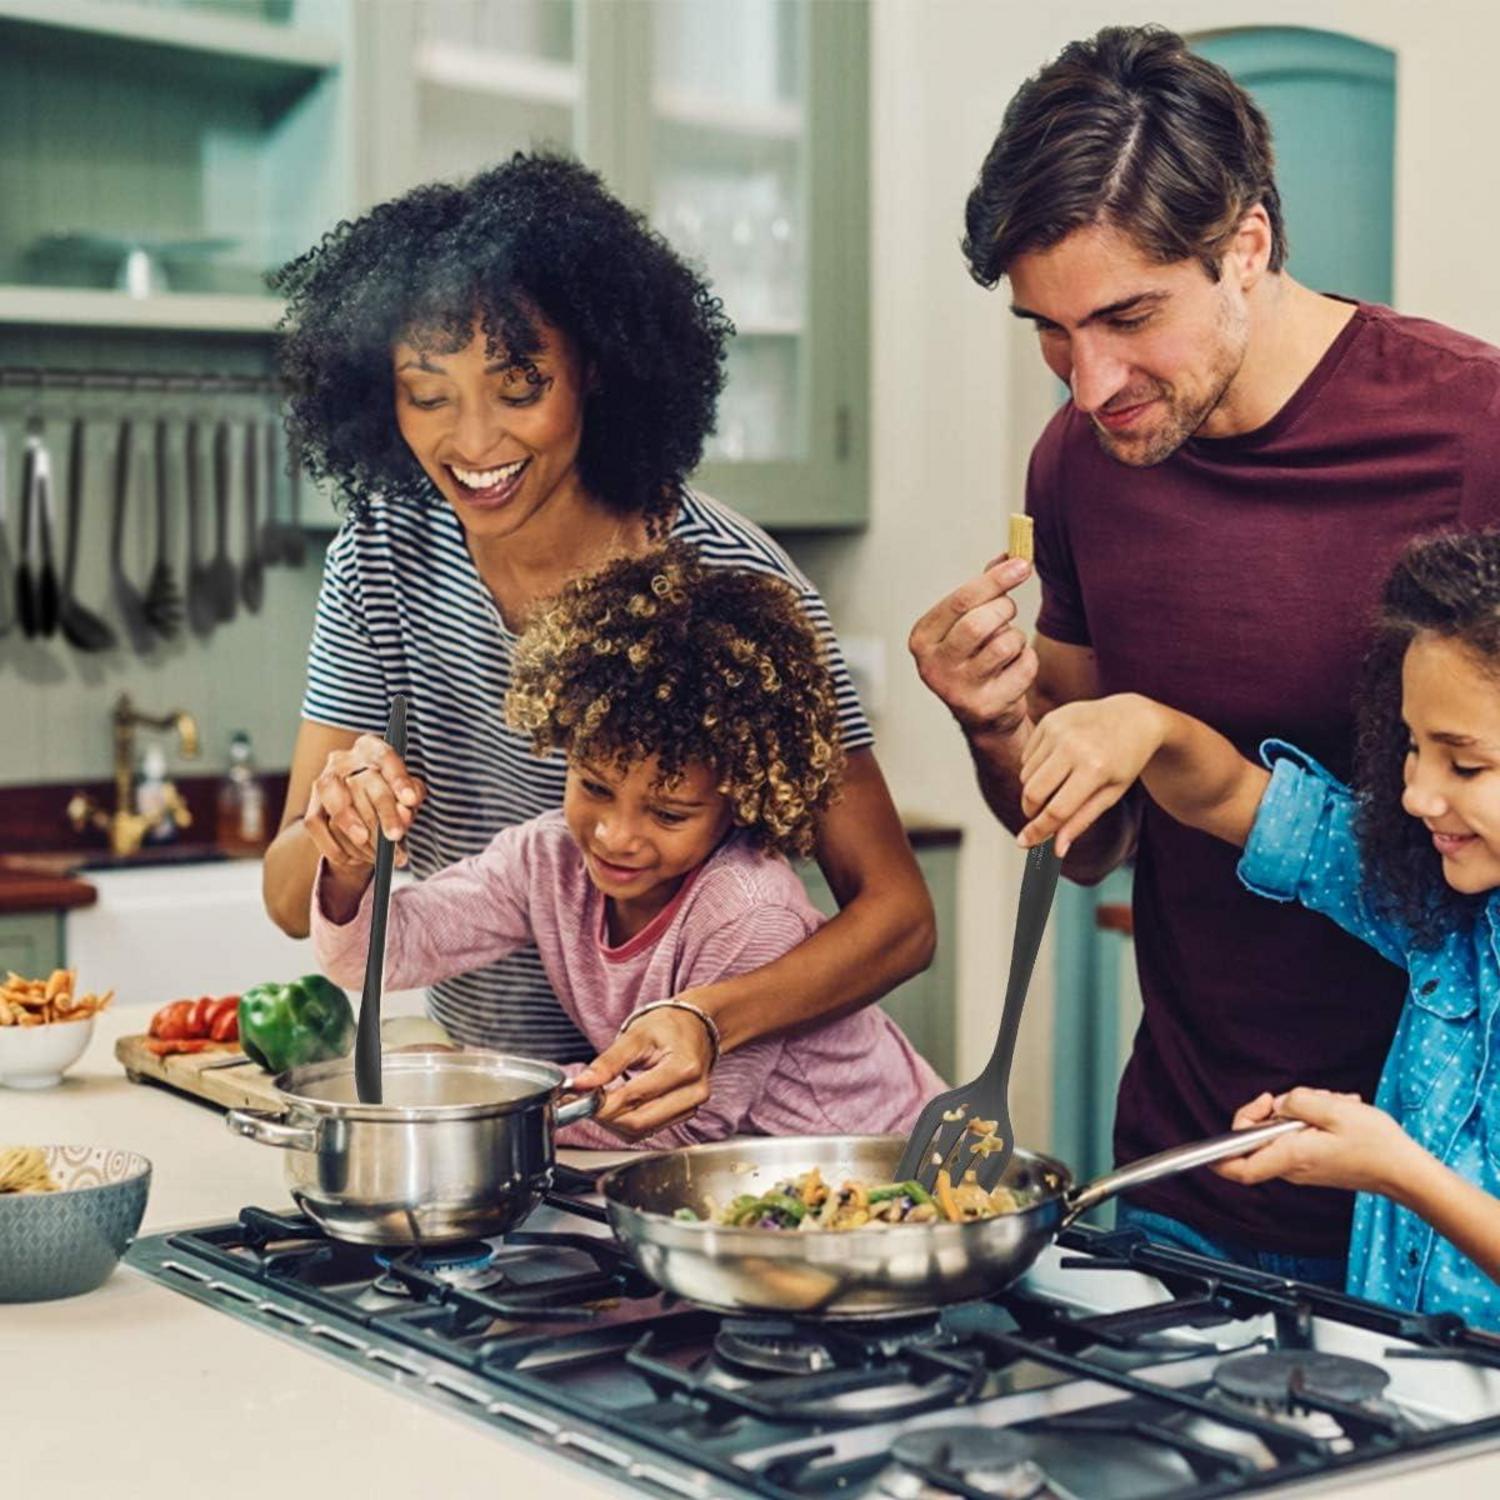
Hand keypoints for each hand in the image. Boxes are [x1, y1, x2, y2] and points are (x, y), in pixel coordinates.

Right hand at [302, 734, 425, 874]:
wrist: (361, 814)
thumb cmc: (390, 797)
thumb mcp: (408, 793)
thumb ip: (411, 796)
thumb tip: (405, 810)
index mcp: (371, 748)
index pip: (385, 757)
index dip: (398, 779)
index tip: (411, 801)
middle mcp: (344, 760)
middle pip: (364, 784)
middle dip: (384, 815)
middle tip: (396, 837)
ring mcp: (324, 782)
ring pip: (338, 806)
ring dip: (360, 835)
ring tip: (379, 854)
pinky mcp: (311, 806)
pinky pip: (319, 827)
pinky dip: (337, 847)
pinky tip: (354, 858)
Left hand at [572, 1002, 715, 1142]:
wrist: (694, 1026)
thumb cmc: (668, 1026)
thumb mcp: (635, 1035)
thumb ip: (608, 1062)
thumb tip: (581, 1084)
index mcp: (684, 1068)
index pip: (635, 1097)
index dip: (603, 1102)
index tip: (581, 1097)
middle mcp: (693, 1092)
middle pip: (640, 1121)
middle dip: (607, 1116)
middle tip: (586, 1101)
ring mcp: (692, 1106)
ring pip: (643, 1131)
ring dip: (616, 1122)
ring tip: (601, 1100)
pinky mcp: (685, 1114)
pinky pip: (650, 1130)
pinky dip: (628, 1123)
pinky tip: (618, 1105)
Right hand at [908, 557, 1035, 739]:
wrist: (983, 715)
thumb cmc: (974, 658)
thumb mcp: (968, 621)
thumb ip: (985, 589)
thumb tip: (1010, 555)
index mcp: (922, 638)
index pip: (961, 600)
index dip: (996, 580)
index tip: (1022, 565)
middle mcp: (932, 665)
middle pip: (980, 623)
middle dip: (1004, 610)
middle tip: (1008, 612)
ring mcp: (957, 689)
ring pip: (1004, 644)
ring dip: (1016, 638)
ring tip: (1008, 646)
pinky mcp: (986, 706)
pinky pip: (1023, 667)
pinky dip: (1027, 661)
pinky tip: (1013, 669)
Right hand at [1018, 695, 1163, 854]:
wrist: (1133, 717)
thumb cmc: (1125, 761)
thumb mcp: (1111, 794)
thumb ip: (1081, 821)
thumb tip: (1056, 850)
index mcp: (1095, 769)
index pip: (1056, 809)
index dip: (1038, 831)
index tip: (1024, 843)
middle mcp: (1074, 746)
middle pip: (1033, 792)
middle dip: (1031, 811)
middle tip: (1040, 816)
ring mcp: (1059, 730)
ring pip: (1026, 775)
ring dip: (1035, 788)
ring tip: (1060, 782)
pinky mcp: (1049, 720)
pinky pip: (1027, 756)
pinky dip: (1036, 768)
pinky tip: (1058, 761)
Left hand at [1214, 1086, 1424, 1196]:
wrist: (1406, 1172)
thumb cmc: (1376, 1145)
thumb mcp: (1333, 1109)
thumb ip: (1296, 1102)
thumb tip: (1278, 1105)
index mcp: (1290, 1156)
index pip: (1238, 1167)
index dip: (1217, 1155)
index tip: (1219, 1133)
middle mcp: (1292, 1167)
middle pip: (1257, 1139)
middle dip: (1271, 1110)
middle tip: (1296, 1100)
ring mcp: (1304, 1168)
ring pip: (1281, 1133)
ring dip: (1300, 1112)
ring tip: (1329, 1105)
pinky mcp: (1315, 1164)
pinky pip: (1298, 1137)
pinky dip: (1312, 1121)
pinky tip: (1335, 1114)